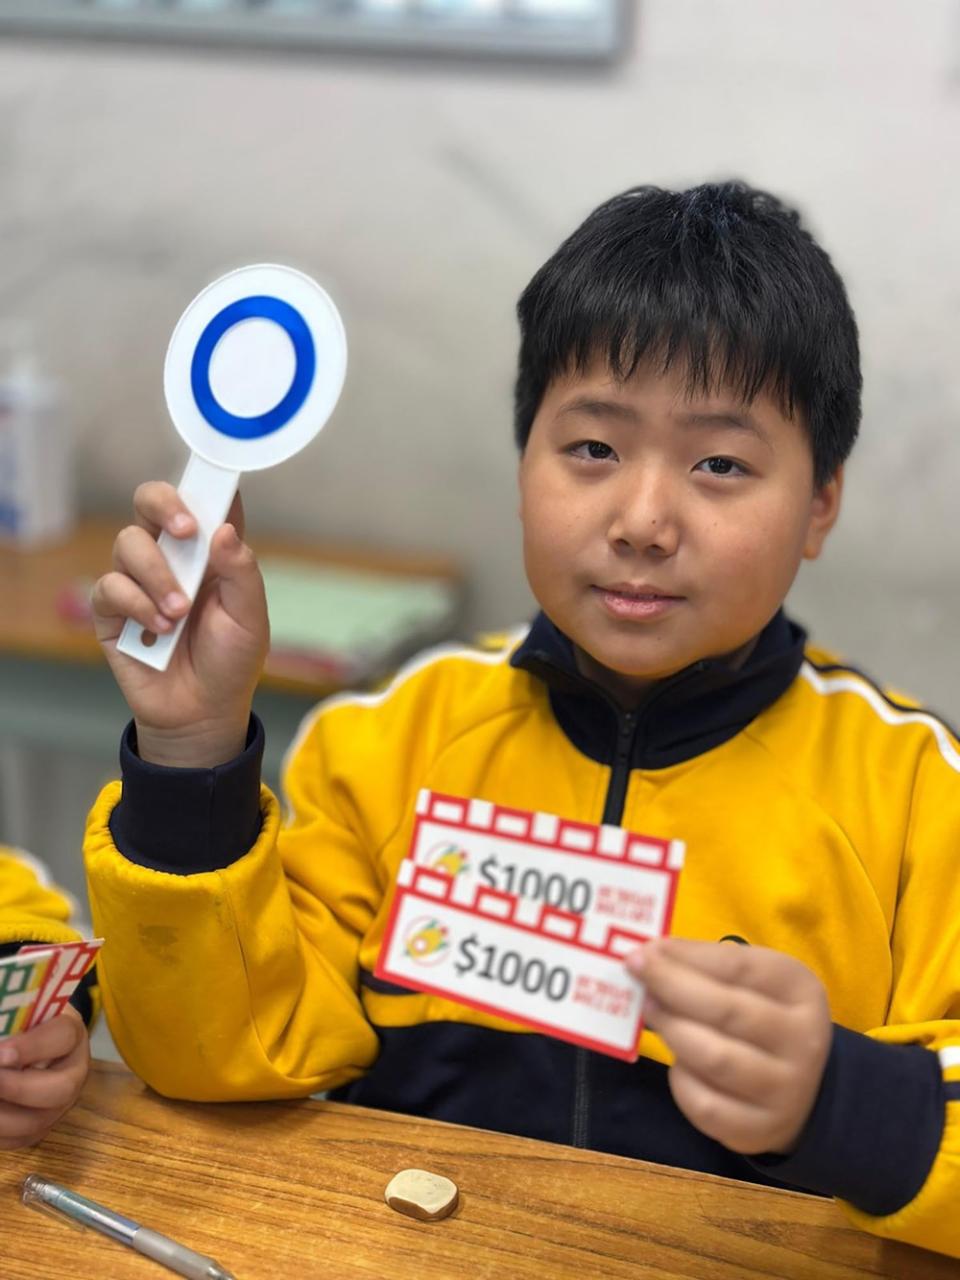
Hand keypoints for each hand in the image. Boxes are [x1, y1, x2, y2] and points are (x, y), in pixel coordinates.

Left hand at [0, 1007, 90, 1148]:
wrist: (36, 1045)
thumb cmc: (26, 1024)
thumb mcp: (23, 1015)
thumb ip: (10, 1023)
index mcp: (71, 1035)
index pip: (62, 1037)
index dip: (31, 1047)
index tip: (0, 1053)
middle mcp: (74, 1073)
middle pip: (59, 1090)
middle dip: (15, 1089)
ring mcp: (59, 1106)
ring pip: (36, 1123)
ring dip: (0, 1117)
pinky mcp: (40, 1128)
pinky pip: (18, 1141)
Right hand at [91, 482, 269, 767]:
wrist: (202, 713)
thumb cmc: (231, 662)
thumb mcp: (250, 619)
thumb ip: (242, 573)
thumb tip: (225, 530)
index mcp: (210, 552)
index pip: (203, 503)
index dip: (206, 485)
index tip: (215, 480)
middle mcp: (172, 557)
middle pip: (150, 501)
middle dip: (164, 505)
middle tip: (185, 531)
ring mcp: (139, 580)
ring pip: (129, 542)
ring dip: (157, 575)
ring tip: (179, 613)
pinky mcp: (111, 610)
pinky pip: (110, 586)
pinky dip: (137, 605)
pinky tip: (160, 629)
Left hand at [626, 939, 831, 1155]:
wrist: (806, 1091)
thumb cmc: (763, 1018)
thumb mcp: (752, 982)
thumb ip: (707, 965)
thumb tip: (652, 953)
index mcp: (800, 990)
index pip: (739, 967)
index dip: (687, 957)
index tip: (646, 950)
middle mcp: (802, 1040)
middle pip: (727, 1011)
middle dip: (672, 988)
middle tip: (636, 975)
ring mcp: (785, 1090)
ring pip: (715, 1059)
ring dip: (672, 1030)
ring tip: (650, 1011)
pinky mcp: (760, 1129)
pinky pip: (705, 1105)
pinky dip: (681, 1080)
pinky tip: (678, 1062)